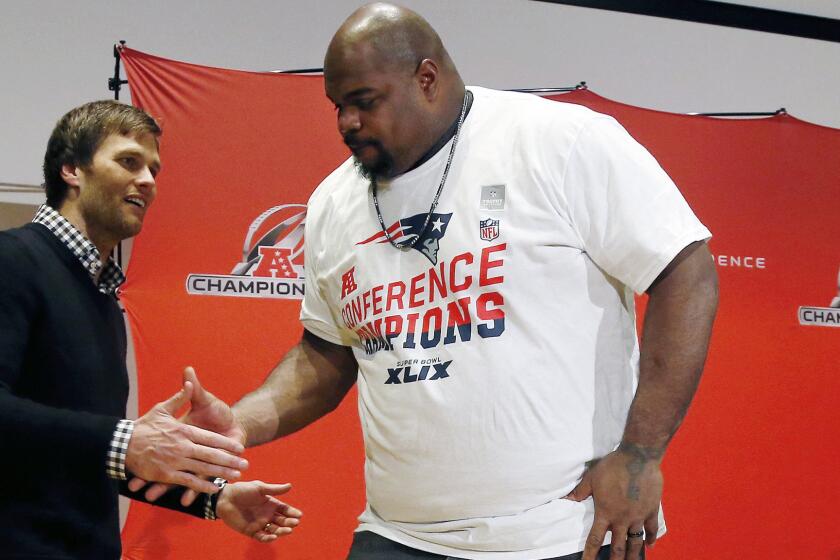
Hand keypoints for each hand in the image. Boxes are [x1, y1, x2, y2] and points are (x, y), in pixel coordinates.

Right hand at [125, 377, 247, 495]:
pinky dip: (201, 486)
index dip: (226, 443)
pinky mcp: (166, 474)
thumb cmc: (144, 426)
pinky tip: (214, 488)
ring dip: (220, 473)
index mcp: (183, 430)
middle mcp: (182, 446)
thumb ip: (180, 397)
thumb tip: (189, 378)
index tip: (240, 447)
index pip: (210, 438)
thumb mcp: (162, 409)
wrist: (122, 443)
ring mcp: (175, 461)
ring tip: (236, 475)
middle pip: (211, 455)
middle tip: (245, 464)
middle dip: (229, 460)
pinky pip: (187, 481)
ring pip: (202, 469)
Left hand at [217, 480, 301, 542]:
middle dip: (289, 522)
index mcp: (271, 504)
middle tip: (295, 523)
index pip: (285, 510)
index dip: (292, 513)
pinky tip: (274, 536)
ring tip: (288, 530)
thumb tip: (290, 486)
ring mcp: (260, 524)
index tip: (299, 515)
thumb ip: (274, 490)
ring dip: (282, 531)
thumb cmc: (242, 490)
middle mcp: (267, 515)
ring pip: (274, 530)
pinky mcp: (251, 531)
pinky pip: (262, 537)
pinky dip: (268, 538)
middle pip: (282, 521)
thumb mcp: (259, 488)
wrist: (225, 499)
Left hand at [565, 446, 661, 559]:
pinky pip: (652, 529)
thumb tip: (567, 499)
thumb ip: (580, 491)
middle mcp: (621, 519)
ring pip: (635, 543)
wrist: (638, 457)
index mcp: (605, 513)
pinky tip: (650, 546)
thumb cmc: (613, 466)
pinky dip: (652, 539)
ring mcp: (638, 516)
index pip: (594, 539)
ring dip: (632, 555)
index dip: (590, 554)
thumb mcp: (592, 478)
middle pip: (617, 548)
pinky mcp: (651, 510)